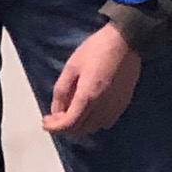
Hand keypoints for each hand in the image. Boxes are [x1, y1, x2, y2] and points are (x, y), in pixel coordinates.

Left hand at [43, 20, 143, 135]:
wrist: (126, 42)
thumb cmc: (96, 50)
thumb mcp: (72, 67)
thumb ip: (62, 90)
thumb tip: (56, 110)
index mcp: (88, 96)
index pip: (70, 123)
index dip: (55, 127)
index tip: (45, 123)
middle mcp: (103, 107)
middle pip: (81, 129)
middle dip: (64, 127)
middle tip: (53, 119)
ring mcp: (116, 107)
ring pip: (94, 128)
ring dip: (79, 126)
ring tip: (68, 115)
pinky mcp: (124, 104)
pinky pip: (106, 122)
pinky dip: (93, 122)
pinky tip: (87, 112)